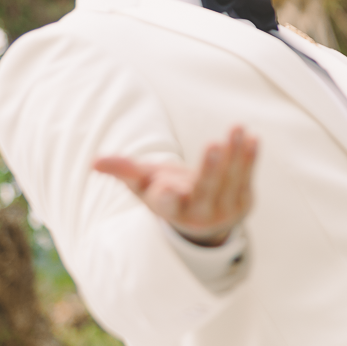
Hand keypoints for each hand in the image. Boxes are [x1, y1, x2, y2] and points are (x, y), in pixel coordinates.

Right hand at [93, 126, 258, 246]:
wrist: (201, 217)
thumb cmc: (167, 193)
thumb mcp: (144, 184)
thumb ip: (123, 171)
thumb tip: (94, 161)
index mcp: (170, 210)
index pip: (168, 206)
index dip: (167, 197)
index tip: (165, 188)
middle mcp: (198, 214)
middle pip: (205, 191)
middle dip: (210, 169)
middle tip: (213, 144)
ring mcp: (223, 210)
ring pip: (230, 181)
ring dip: (236, 154)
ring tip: (237, 128)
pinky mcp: (243, 202)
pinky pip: (247, 178)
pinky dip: (250, 158)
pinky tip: (253, 138)